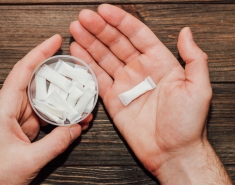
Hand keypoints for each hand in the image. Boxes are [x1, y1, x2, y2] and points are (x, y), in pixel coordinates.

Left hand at [0, 34, 91, 184]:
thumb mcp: (28, 160)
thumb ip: (56, 143)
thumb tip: (76, 128)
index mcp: (4, 107)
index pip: (23, 70)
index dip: (40, 52)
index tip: (55, 40)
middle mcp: (9, 108)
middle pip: (37, 83)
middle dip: (59, 76)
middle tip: (77, 71)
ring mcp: (17, 118)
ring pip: (43, 100)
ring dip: (61, 100)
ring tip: (81, 98)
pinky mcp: (22, 128)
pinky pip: (43, 116)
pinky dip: (58, 116)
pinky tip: (72, 118)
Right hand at [70, 4, 230, 183]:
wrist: (172, 152)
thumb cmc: (188, 123)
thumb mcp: (199, 88)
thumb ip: (194, 58)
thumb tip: (186, 32)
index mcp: (160, 63)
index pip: (137, 35)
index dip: (120, 21)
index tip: (104, 10)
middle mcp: (140, 70)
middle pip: (116, 43)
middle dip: (99, 29)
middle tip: (83, 17)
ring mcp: (125, 84)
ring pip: (104, 57)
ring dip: (89, 42)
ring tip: (76, 28)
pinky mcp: (113, 99)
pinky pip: (97, 78)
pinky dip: (87, 65)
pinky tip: (77, 52)